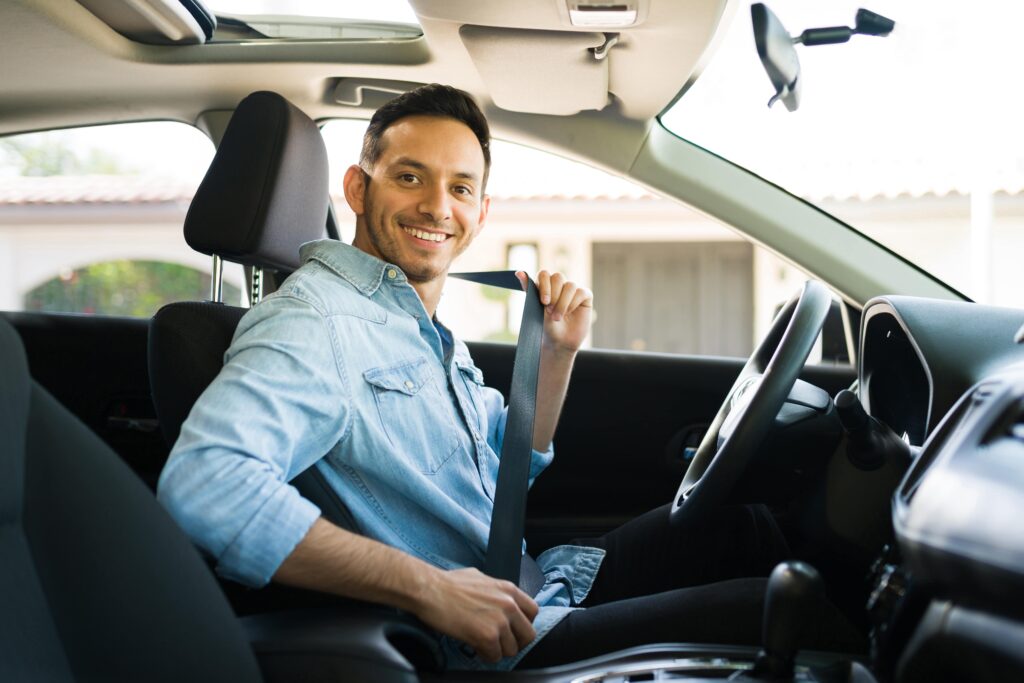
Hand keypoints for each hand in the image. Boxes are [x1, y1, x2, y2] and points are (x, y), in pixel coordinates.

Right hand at [415, 567, 538, 662]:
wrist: (430, 590)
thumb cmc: (448, 583)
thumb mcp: (480, 578)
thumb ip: (495, 590)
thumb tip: (495, 597)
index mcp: (508, 590)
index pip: (533, 612)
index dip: (523, 624)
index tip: (514, 629)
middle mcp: (509, 605)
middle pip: (528, 634)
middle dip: (515, 641)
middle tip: (501, 642)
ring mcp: (500, 621)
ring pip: (512, 649)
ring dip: (498, 650)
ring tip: (485, 645)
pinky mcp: (487, 636)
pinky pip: (495, 656)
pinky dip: (486, 655)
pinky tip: (476, 647)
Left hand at [516, 270, 593, 353]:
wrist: (559, 342)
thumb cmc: (546, 326)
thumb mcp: (535, 308)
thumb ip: (529, 290)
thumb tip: (518, 272)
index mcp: (546, 285)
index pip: (544, 274)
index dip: (544, 285)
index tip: (543, 302)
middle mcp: (560, 285)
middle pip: (558, 277)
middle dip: (554, 295)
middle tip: (550, 310)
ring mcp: (573, 290)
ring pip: (570, 285)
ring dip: (563, 303)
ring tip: (558, 317)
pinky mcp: (585, 296)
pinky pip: (580, 292)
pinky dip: (573, 303)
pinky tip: (570, 313)